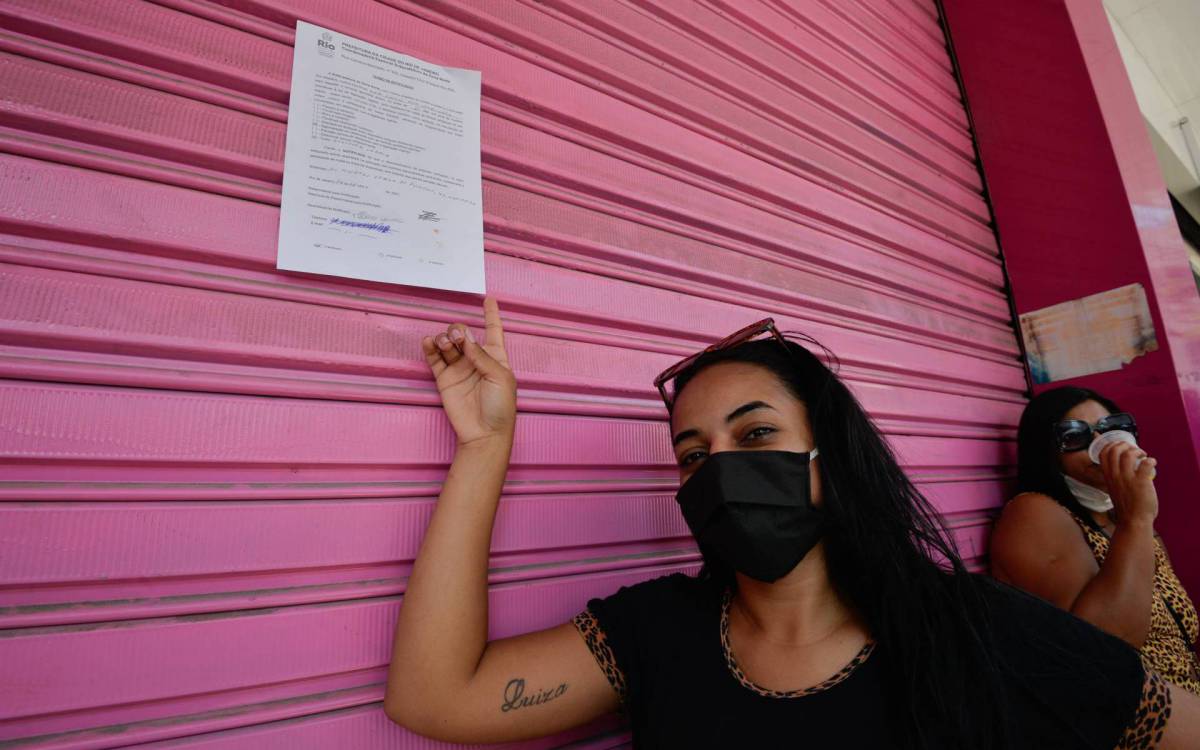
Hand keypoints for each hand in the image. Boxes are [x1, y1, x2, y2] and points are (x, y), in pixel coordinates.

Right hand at [421, 297, 516, 447]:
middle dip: (459, 331)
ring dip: (445, 338)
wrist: (484, 433)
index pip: (493, 331)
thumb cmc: (500, 407)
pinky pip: (435, 358)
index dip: (491, 315)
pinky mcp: (444, 379)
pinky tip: (429, 342)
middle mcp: (476, 360)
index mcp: (495, 357)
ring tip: (445, 343)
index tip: (489, 299)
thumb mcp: (500, 377)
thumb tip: (465, 338)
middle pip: (464, 334)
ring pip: (448, 343)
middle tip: (458, 339)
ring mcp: (459, 369)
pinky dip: (430, 348)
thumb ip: (481, 356)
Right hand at [1098, 440, 1157, 526]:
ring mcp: (1127, 479)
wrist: (1133, 521)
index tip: (1120, 446)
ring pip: (1128, 454)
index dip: (1111, 445)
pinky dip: (1150, 460)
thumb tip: (1127, 467)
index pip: (1103, 453)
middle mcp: (1115, 476)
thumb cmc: (1126, 507)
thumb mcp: (1114, 489)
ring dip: (1138, 451)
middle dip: (1125, 444)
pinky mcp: (1140, 482)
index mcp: (1108, 476)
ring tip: (1143, 455)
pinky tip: (1152, 462)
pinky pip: (1145, 464)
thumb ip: (1117, 477)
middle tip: (1134, 449)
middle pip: (1114, 450)